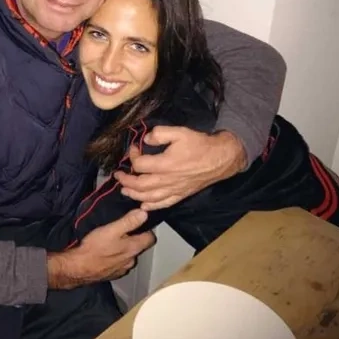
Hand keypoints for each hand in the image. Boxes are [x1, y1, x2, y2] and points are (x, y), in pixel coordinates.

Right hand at [47, 209, 155, 288]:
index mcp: (133, 248)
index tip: (138, 223)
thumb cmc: (95, 247)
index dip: (146, 229)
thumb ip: (129, 221)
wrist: (79, 268)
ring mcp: (122, 269)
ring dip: (123, 249)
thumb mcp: (111, 229)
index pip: (150, 238)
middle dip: (133, 239)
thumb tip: (144, 214)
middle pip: (138, 247)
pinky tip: (105, 254)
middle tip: (120, 231)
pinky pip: (119, 264)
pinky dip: (115, 258)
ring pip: (128, 256)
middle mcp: (131, 260)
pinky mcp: (113, 274)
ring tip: (111, 242)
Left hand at [114, 128, 246, 210]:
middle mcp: (167, 180)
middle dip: (126, 181)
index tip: (133, 148)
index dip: (132, 156)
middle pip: (140, 185)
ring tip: (124, 190)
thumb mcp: (179, 132)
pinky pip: (163, 204)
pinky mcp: (181, 195)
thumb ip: (160, 133)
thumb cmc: (199, 144)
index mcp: (165, 164)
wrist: (220, 159)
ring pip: (149, 197)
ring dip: (134, 195)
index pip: (140, 165)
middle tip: (118, 175)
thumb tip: (146, 139)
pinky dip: (151, 206)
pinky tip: (143, 205)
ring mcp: (174, 190)